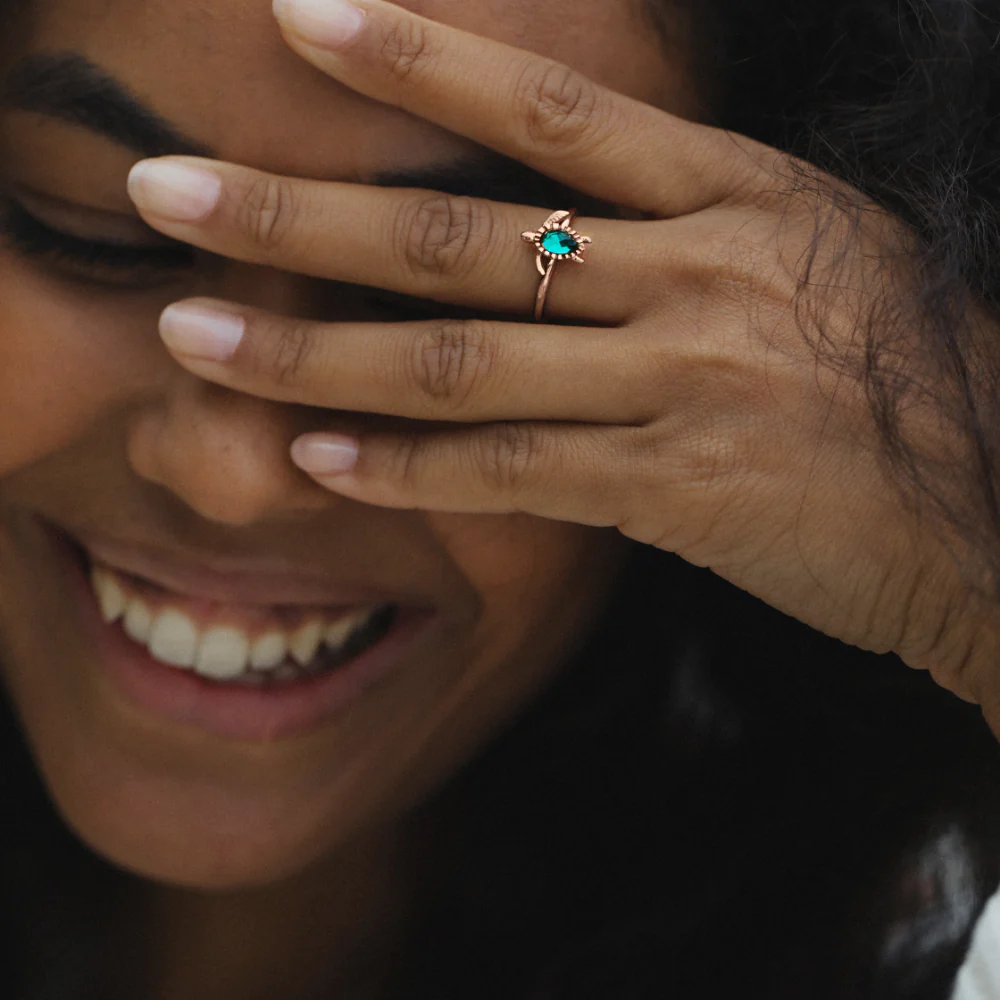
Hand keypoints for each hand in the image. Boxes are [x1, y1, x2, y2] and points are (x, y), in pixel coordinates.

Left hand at [126, 0, 999, 717]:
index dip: (420, 57)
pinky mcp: (674, 491)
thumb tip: (554, 243)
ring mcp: (682, 384)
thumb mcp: (807, 262)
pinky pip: (511, 472)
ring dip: (316, 353)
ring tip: (196, 333)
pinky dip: (409, 469)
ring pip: (463, 358)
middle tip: (168, 191)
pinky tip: (319, 461)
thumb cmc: (900, 379)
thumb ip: (678, 242)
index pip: (552, 106)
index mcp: (736, 196)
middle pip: (463, 232)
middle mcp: (697, 275)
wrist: (988, 507)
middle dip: (301, 211)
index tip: (299, 20)